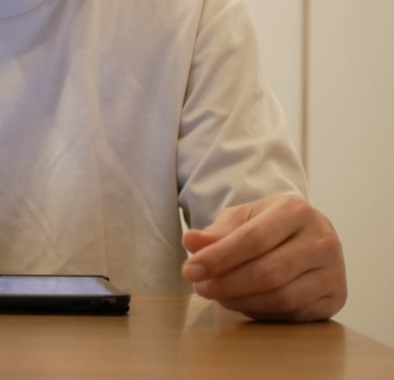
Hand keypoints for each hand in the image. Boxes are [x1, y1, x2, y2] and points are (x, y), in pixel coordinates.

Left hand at [181, 195, 346, 321]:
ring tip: (218, 295)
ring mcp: (334, 270)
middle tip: (200, 288)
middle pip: (267, 273)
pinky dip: (261, 312)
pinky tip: (243, 302)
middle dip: (226, 284)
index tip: (189, 270)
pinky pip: (293, 314)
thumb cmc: (265, 226)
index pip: (252, 239)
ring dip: (241, 302)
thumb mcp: (239, 220)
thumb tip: (190, 241)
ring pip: (281, 298)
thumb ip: (215, 233)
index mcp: (296, 210)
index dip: (218, 258)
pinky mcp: (336, 297)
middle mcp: (323, 239)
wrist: (302, 236)